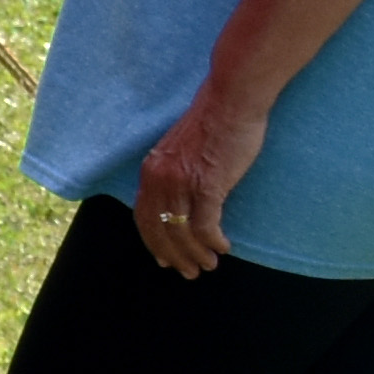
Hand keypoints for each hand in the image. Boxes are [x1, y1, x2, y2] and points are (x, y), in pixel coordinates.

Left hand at [136, 83, 266, 278]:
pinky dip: (213, 242)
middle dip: (173, 255)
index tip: (162, 258)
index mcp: (151, 170)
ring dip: (195, 254)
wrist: (231, 101)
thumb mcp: (180, 150)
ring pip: (181, 233)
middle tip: (188, 272)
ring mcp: (182, 183)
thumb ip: (174, 173)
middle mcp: (160, 179)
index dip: (152, 241)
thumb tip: (180, 197)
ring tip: (208, 266)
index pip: (143, 216)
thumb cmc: (214, 124)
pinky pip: (205, 226)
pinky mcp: (208, 185)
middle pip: (158, 230)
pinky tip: (223, 248)